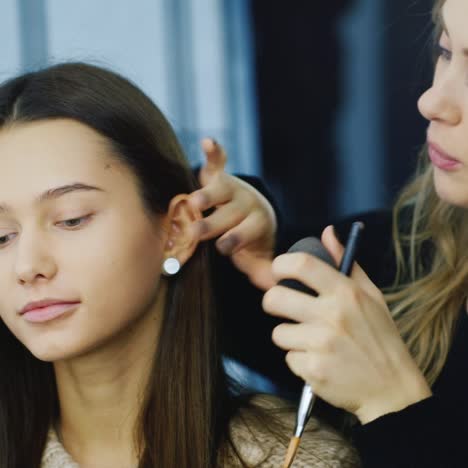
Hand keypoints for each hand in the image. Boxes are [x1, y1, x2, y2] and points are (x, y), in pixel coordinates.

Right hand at [188, 138, 276, 289]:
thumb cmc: (251, 239)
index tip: (224, 248)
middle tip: (198, 232)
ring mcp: (234, 188)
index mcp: (259, 224)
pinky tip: (209, 142)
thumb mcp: (257, 256)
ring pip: (220, 189)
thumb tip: (274, 289)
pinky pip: (218, 162)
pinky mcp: (221, 175)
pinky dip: (214, 152)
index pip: (245, 232)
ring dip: (208, 196)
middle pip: (229, 213)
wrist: (254, 211)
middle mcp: (247, 203)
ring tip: (195, 202)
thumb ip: (262, 271)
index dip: (235, 239)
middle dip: (214, 223)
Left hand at [262, 225, 431, 423]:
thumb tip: (327, 232)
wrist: (392, 389)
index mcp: (345, 293)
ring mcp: (321, 344)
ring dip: (290, 337)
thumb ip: (345, 262)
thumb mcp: (371, 295)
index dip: (280, 265)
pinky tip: (319, 361)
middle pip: (274, 298)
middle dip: (273, 302)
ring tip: (313, 342)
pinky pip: (289, 358)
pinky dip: (300, 361)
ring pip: (278, 333)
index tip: (278, 272)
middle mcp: (332, 315)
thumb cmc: (380, 338)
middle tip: (284, 307)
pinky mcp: (313, 370)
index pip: (301, 264)